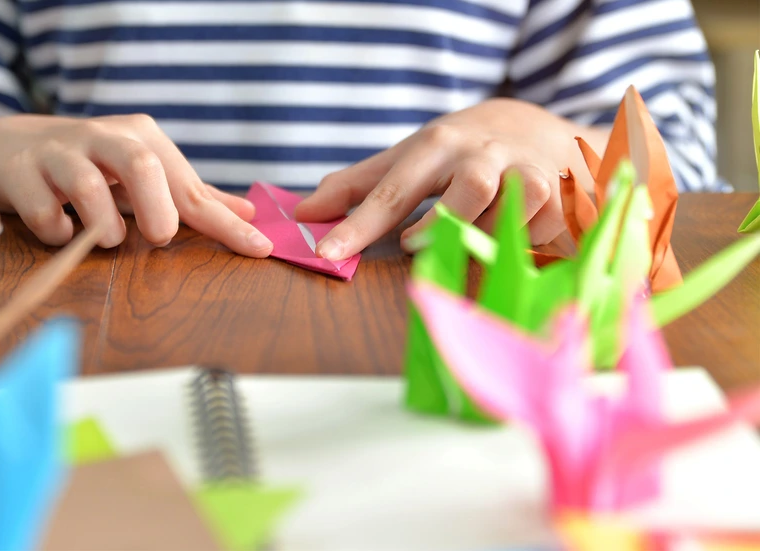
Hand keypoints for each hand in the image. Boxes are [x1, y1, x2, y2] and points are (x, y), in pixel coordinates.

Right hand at [0, 114, 272, 255]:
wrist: (5, 147)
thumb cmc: (89, 165)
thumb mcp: (141, 173)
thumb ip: (191, 195)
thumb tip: (247, 212)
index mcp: (140, 137)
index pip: (190, 186)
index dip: (224, 222)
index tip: (258, 249)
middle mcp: (102, 138)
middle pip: (141, 165)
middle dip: (157, 208)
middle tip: (159, 238)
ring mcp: (58, 154)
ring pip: (86, 184)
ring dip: (102, 224)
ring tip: (107, 240)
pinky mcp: (19, 174)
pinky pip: (41, 210)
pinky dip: (56, 230)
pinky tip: (62, 234)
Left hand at [295, 99, 601, 260]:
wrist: (535, 128)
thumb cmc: (457, 151)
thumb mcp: (407, 158)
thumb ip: (355, 186)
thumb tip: (303, 212)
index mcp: (438, 145)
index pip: (391, 190)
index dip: (356, 225)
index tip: (324, 254)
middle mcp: (483, 155)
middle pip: (470, 190)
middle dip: (443, 224)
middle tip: (415, 246)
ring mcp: (526, 174)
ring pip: (507, 215)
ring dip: (484, 237)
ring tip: (470, 238)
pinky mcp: (559, 200)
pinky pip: (535, 235)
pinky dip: (516, 243)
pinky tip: (510, 233)